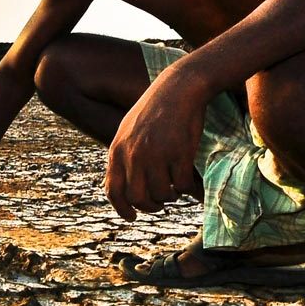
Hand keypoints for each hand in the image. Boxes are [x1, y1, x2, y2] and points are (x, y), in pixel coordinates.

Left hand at [105, 75, 207, 219]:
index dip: (122, 209)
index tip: (133, 217)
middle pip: (138, 199)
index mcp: (117, 150)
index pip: (113, 191)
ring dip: (171, 197)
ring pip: (162, 195)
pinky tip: (191, 185)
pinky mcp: (179, 153)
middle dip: (151, 206)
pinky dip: (189, 190)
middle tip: (161, 204)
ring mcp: (156, 154)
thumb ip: (122, 157)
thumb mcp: (128, 131)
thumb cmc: (155, 110)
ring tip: (175, 189)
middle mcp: (133, 155)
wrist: (178, 88)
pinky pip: (182, 186)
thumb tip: (122, 187)